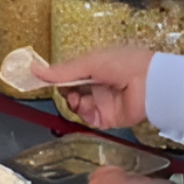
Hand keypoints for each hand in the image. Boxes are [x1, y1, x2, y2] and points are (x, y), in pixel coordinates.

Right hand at [32, 47, 154, 129]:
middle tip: (67, 91)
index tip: (48, 82)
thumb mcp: (89, 63)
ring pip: (78, 107)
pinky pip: (90, 120)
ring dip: (74, 104)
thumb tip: (34, 70)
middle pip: (70, 93)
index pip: (69, 76)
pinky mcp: (108, 118)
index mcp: (93, 68)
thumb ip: (63, 71)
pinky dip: (85, 116)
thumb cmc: (122, 63)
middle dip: (65, 93)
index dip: (58, 80)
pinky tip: (88, 109)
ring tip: (78, 99)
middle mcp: (96, 85)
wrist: (150, 82)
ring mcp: (102, 102)